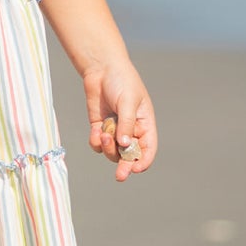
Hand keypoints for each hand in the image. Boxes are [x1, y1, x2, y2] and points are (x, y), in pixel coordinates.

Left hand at [83, 58, 156, 182]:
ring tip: (104, 134)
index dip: (143, 161)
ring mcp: (114, 130)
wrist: (101, 69)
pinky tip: (97, 131)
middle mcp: (131, 131)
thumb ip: (126, 123)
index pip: (148, 149)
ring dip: (108, 148)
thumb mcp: (128, 101)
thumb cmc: (122, 82)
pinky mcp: (99, 127)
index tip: (135, 168)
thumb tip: (124, 144)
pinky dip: (96, 141)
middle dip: (125, 166)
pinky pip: (98, 143)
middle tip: (120, 175)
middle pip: (129, 156)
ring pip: (112, 152)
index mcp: (145, 125)